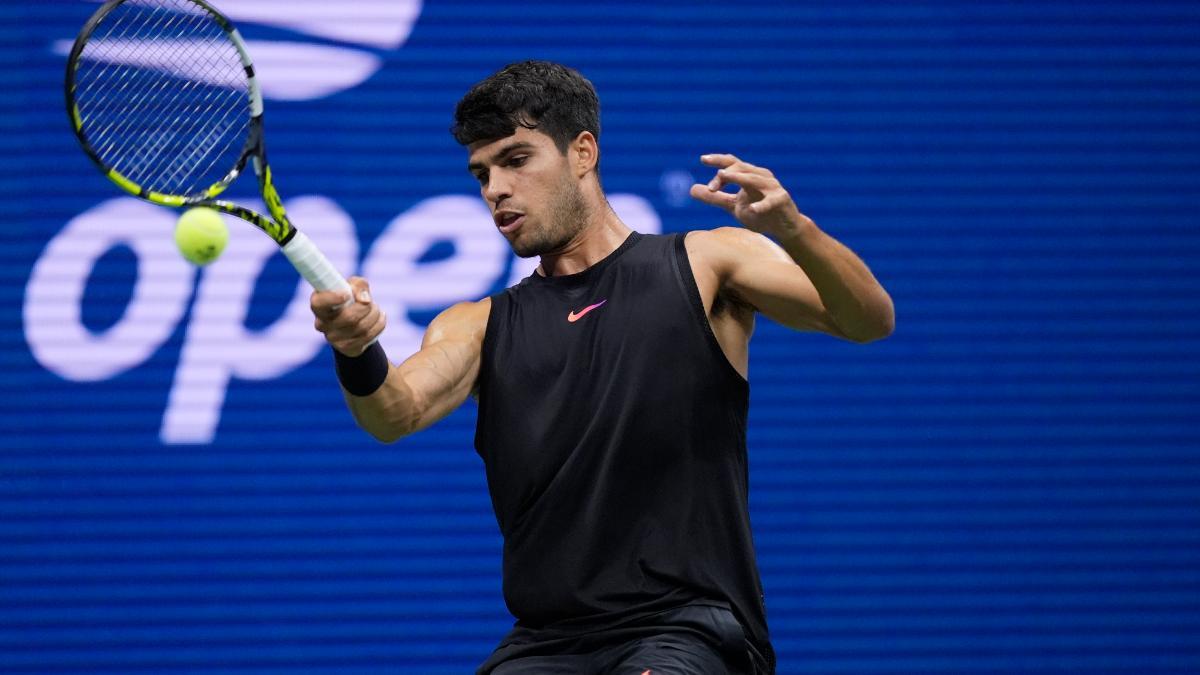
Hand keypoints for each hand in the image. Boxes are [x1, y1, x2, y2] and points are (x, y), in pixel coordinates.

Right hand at [311, 277, 385, 356]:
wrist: (354, 322)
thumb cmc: (350, 298)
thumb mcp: (353, 285)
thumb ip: (358, 285)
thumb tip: (364, 299)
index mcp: (319, 305)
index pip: (319, 303)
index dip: (333, 298)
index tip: (347, 294)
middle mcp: (322, 323)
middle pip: (349, 317)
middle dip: (366, 307)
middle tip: (370, 301)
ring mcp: (332, 338)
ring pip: (362, 328)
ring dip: (374, 314)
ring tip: (375, 309)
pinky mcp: (346, 348)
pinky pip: (369, 336)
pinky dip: (379, 324)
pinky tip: (379, 318)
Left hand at [690, 154, 810, 237]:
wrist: (784, 227)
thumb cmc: (760, 214)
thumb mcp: (733, 206)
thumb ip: (715, 198)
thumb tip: (691, 189)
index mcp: (748, 175)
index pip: (732, 163)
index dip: (718, 159)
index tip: (702, 159)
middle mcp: (760, 176)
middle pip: (741, 168)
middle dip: (724, 175)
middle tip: (711, 188)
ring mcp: (772, 187)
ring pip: (754, 179)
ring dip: (738, 178)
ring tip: (723, 177)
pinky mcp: (781, 200)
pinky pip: (771, 201)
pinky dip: (761, 205)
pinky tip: (753, 209)